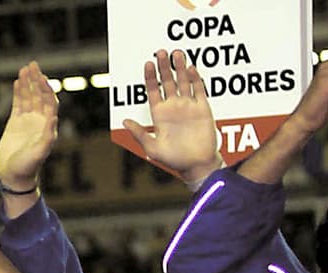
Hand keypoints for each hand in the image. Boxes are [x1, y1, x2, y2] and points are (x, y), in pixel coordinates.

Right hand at [0, 62, 57, 190]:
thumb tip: (53, 117)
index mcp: (48, 126)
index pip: (49, 102)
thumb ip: (47, 137)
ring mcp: (27, 121)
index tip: (40, 77)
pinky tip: (18, 81)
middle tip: (32, 65)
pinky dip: (19, 92)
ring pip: (29, 97)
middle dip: (37, 80)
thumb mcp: (38, 153)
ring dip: (28, 83)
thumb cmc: (27, 168)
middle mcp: (39, 121)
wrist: (13, 176)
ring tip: (24, 69)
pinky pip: (18, 104)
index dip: (45, 88)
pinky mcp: (15, 123)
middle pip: (40, 95)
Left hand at [122, 49, 222, 183]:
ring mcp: (188, 106)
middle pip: (167, 82)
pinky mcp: (202, 108)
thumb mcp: (152, 148)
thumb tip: (124, 121)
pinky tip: (191, 68)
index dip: (150, 77)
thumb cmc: (174, 159)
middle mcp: (173, 107)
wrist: (197, 165)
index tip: (147, 64)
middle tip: (161, 51)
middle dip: (164, 67)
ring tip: (177, 53)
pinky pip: (198, 90)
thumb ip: (140, 133)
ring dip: (180, 68)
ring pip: (183, 82)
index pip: (152, 91)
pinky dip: (195, 79)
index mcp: (159, 114)